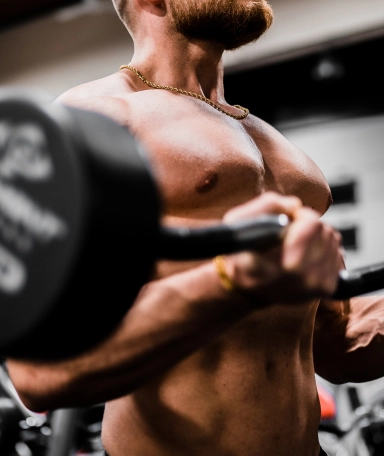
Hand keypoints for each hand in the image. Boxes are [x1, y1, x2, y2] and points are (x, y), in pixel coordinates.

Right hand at [221, 192, 343, 301]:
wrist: (246, 288)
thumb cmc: (241, 254)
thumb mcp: (238, 222)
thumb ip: (267, 206)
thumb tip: (295, 205)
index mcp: (287, 267)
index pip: (312, 226)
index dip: (301, 216)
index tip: (289, 219)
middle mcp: (306, 280)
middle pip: (324, 230)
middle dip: (308, 225)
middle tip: (290, 233)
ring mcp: (319, 286)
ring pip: (333, 240)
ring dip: (316, 236)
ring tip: (295, 244)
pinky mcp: (328, 288)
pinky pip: (338, 254)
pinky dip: (323, 249)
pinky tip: (305, 255)